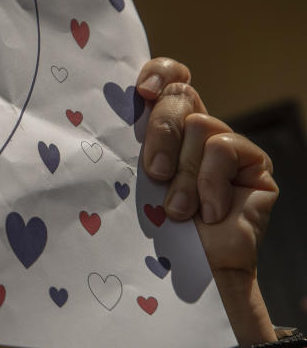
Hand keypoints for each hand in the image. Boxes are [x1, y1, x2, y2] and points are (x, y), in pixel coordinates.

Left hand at [137, 58, 277, 346]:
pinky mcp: (254, 164)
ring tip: (176, 211)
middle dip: (160, 133)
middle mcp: (196, 129)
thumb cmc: (149, 229)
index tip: (140, 93)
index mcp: (164, 126)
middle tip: (153, 174)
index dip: (158, 72)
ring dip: (183, 174)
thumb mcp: (131, 181)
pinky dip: (208, 182)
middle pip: (180, 95)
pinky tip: (207, 213)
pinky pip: (224, 148)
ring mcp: (226, 145)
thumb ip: (125, 146)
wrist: (188, 275)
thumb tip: (93, 113)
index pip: (168, 76)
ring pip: (199, 125)